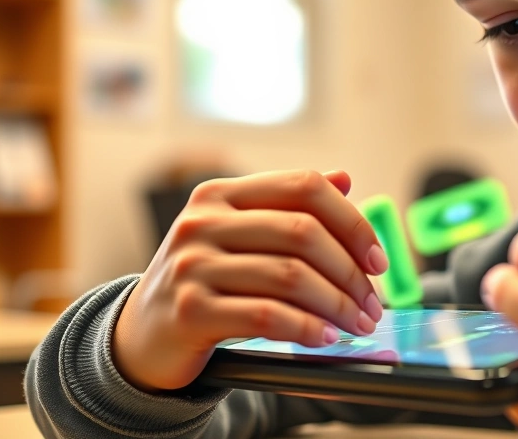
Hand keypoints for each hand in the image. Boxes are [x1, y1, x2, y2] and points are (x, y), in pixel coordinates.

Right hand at [112, 170, 387, 391]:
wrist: (140, 336)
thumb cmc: (203, 282)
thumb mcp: (238, 235)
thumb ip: (287, 207)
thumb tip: (345, 178)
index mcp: (221, 194)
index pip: (304, 186)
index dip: (351, 221)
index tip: (377, 259)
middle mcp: (202, 221)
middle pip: (303, 232)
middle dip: (350, 272)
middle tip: (371, 304)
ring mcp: (191, 264)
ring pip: (290, 276)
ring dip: (336, 305)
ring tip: (356, 324)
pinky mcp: (188, 310)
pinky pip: (265, 316)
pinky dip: (306, 328)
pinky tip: (324, 338)